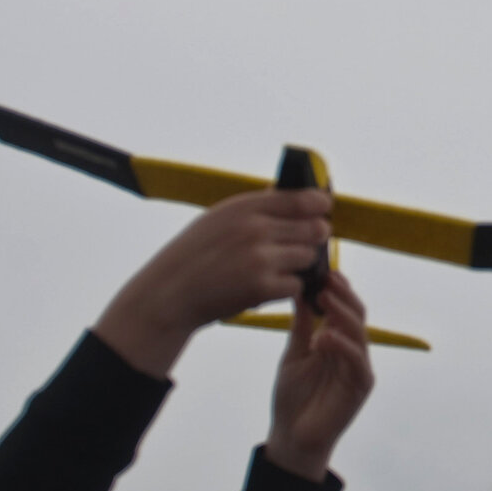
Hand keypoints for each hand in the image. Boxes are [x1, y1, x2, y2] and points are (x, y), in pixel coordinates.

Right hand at [93, 189, 331, 378]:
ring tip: (277, 267)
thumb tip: (293, 196)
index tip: (323, 209)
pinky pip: (296, 285)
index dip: (320, 205)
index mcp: (245, 207)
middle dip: (313, 237)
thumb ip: (256, 208)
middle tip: (301, 244)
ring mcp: (260, 259)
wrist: (169, 294)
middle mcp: (256, 229)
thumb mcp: (219, 218)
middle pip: (314, 228)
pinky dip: (287, 288)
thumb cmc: (194, 255)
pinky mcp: (262, 288)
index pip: (303, 199)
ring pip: (308, 257)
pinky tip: (269, 286)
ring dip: (299, 264)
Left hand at [263, 270, 374, 482]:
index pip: (342, 307)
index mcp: (337, 340)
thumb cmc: (292, 397)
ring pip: (359, 332)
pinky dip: (341, 345)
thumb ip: (301, 325)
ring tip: (323, 299)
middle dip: (343, 294)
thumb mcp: (293, 353)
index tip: (322, 270)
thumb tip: (300, 290)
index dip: (336, 288)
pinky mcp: (361, 386)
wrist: (291, 436)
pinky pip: (357, 359)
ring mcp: (358, 367)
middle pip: (356, 314)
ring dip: (342, 313)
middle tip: (326, 279)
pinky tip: (323, 337)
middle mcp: (351, 350)